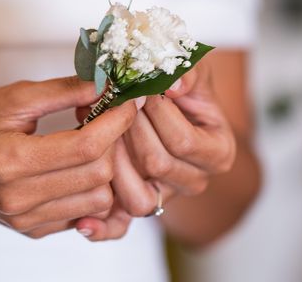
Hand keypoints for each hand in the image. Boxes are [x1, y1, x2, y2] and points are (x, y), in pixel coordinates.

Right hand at [0, 77, 136, 238]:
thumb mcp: (10, 97)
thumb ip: (62, 91)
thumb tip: (105, 82)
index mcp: (12, 161)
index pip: (87, 146)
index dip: (118, 120)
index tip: (128, 99)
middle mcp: (20, 198)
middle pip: (99, 174)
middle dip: (115, 140)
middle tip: (108, 115)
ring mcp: (26, 219)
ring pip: (99, 199)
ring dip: (107, 166)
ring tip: (92, 139)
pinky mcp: (32, 229)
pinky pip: (83, 213)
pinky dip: (91, 187)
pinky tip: (79, 163)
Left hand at [74, 62, 235, 237]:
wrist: (176, 111)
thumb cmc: (184, 91)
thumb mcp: (193, 73)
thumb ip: (188, 73)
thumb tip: (172, 83)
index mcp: (218, 153)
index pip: (182, 141)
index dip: (156, 113)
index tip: (138, 87)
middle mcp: (195, 181)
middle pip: (156, 163)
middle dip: (128, 128)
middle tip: (110, 101)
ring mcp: (167, 198)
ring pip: (137, 196)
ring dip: (111, 160)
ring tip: (96, 127)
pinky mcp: (138, 206)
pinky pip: (121, 227)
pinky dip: (102, 228)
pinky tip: (83, 222)